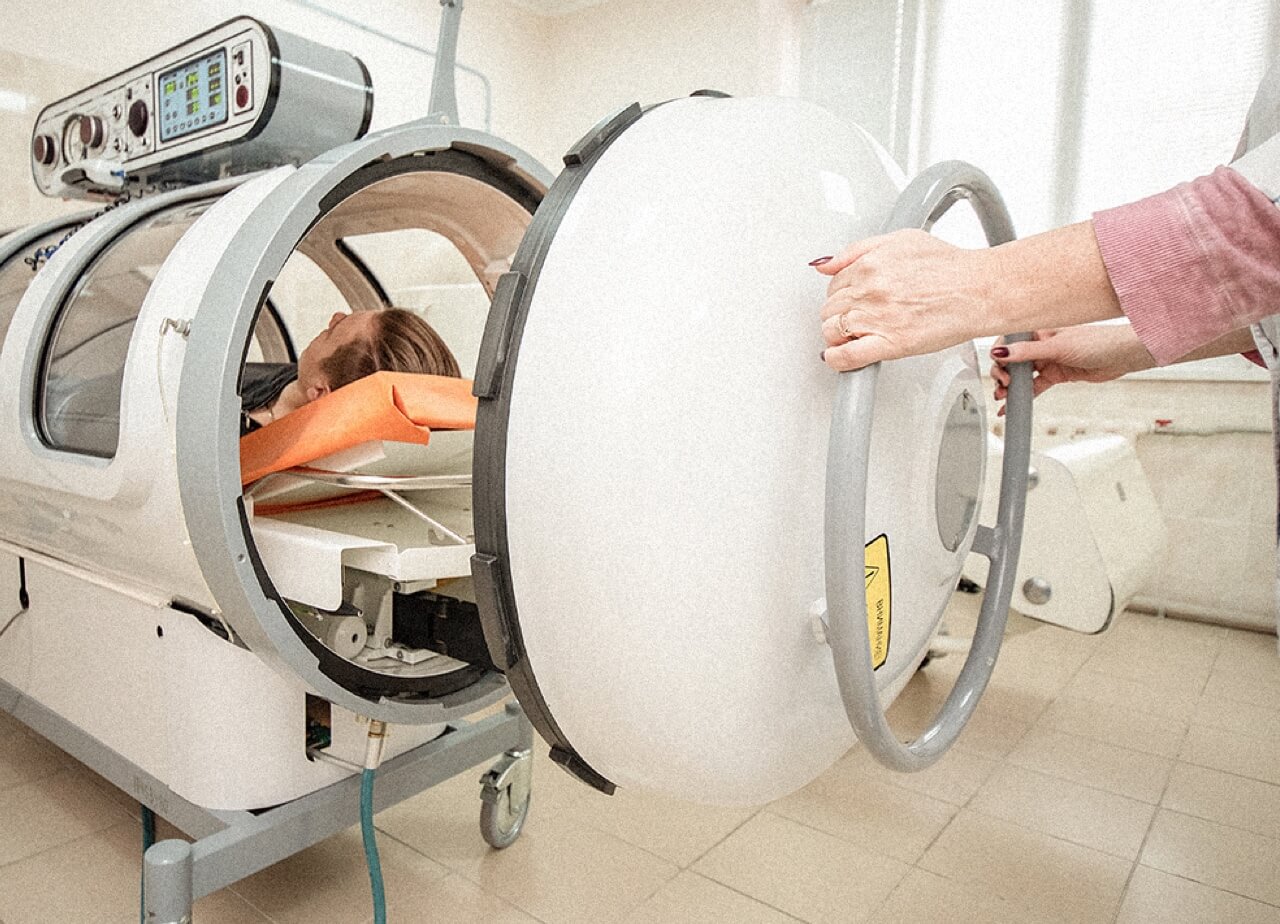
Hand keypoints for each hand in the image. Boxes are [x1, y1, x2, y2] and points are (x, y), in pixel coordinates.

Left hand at [816, 229, 999, 370]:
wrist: (980, 289)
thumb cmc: (950, 266)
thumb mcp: (900, 239)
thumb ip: (857, 250)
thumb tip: (824, 264)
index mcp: (869, 264)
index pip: (833, 285)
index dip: (841, 295)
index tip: (851, 302)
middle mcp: (869, 290)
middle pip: (830, 309)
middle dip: (839, 315)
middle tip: (857, 319)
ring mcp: (877, 317)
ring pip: (832, 331)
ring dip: (838, 337)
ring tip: (855, 336)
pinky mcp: (890, 344)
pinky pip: (847, 357)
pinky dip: (837, 360)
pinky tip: (839, 358)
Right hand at [990, 323, 1154, 412]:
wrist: (1123, 356)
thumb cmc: (1098, 341)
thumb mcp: (1057, 347)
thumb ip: (1027, 352)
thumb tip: (1000, 352)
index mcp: (1039, 330)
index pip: (1008, 340)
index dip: (999, 354)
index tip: (1000, 367)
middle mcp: (1040, 344)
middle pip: (1011, 360)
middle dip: (1001, 374)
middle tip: (1003, 386)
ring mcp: (1048, 360)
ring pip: (1021, 375)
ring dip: (1010, 387)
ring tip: (1003, 398)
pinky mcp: (1055, 375)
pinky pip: (1034, 387)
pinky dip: (1024, 396)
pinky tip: (1012, 405)